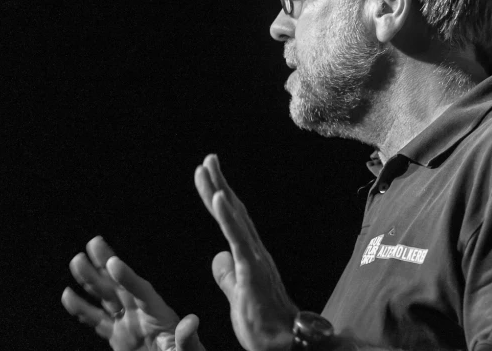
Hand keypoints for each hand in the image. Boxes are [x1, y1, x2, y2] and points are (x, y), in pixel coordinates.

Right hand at [61, 236, 204, 350]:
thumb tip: (191, 322)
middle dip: (106, 265)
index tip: (113, 262)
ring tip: (77, 260)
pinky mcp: (118, 337)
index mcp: (159, 315)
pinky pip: (97, 320)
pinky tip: (68, 295)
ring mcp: (128, 324)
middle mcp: (142, 314)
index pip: (142, 292)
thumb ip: (187, 338)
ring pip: (106, 298)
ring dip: (91, 280)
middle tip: (94, 242)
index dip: (128, 277)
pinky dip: (82, 309)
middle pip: (121, 286)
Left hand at [195, 154, 297, 350]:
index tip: (207, 177)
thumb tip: (216, 258)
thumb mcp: (236, 296)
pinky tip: (220, 196)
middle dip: (218, 184)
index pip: (230, 222)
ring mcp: (254, 259)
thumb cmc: (264, 327)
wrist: (284, 345)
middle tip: (207, 159)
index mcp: (248, 258)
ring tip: (208, 167)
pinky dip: (228, 215)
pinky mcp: (252, 270)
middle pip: (232, 212)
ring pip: (234, 218)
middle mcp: (254, 252)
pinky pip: (238, 238)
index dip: (217, 199)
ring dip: (220, 190)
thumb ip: (227, 276)